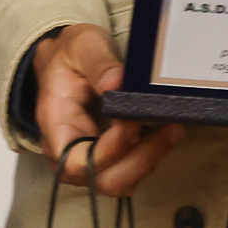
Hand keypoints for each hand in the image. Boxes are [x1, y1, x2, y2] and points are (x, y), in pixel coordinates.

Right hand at [33, 25, 184, 197]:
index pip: (76, 161)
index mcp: (55, 124)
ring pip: (121, 181)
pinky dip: (151, 156)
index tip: (132, 122)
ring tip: (173, 129)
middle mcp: (68, 150)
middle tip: (169, 130)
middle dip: (140, 160)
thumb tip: (116, 84)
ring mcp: (88, 157)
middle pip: (103, 180)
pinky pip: (130, 171)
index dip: (109, 150)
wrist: (68, 61)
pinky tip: (164, 132)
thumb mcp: (82, 45)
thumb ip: (98, 63)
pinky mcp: (108, 157)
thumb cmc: (71, 56)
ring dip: (150, 160)